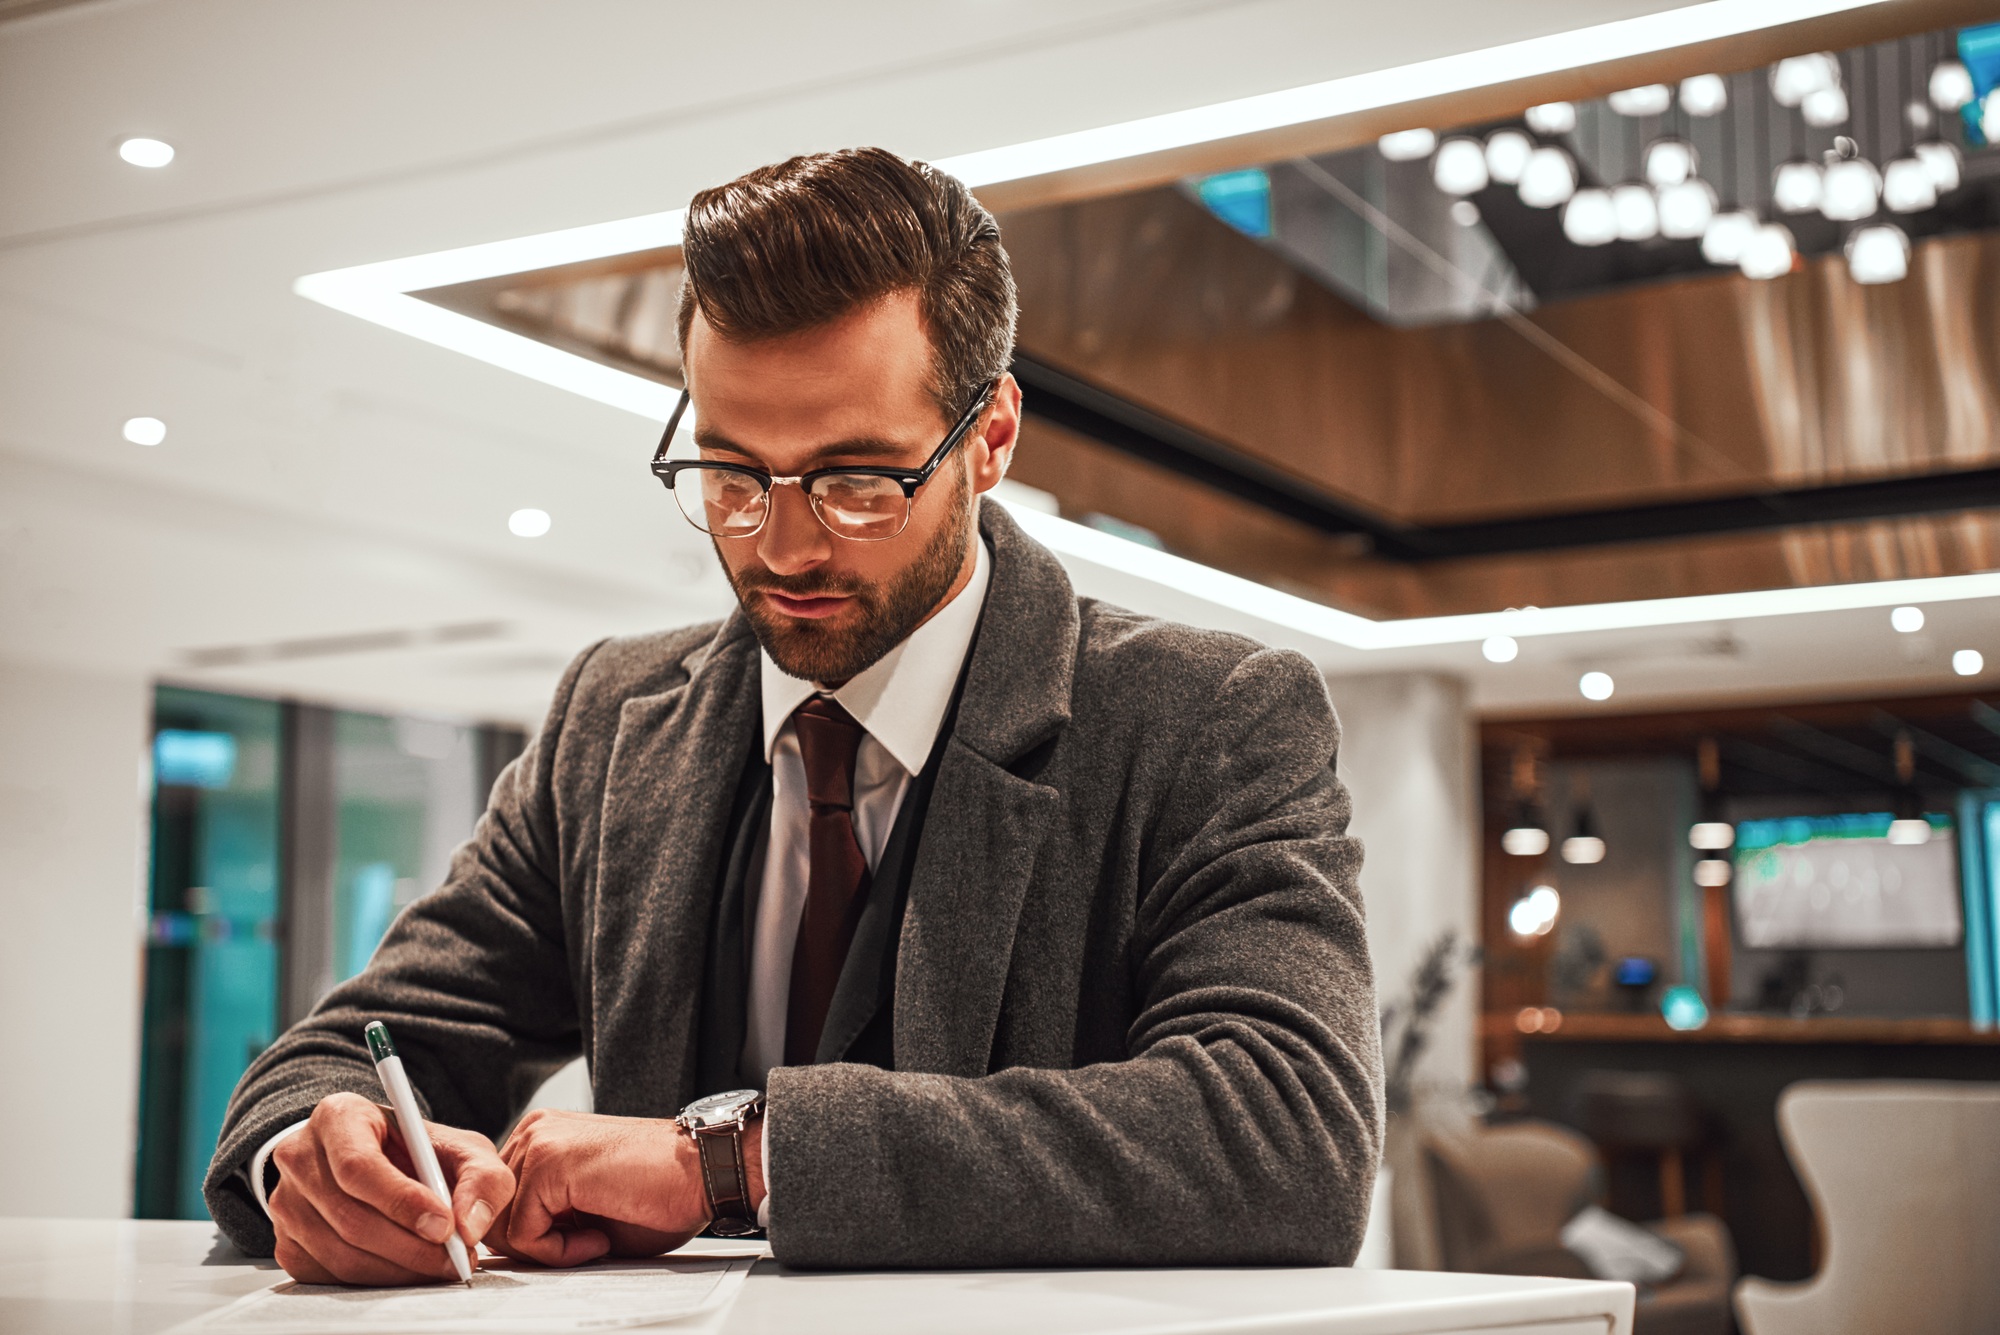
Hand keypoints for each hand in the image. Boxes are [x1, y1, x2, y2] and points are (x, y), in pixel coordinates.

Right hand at [269, 1092, 514, 1285]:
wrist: (380, 1163)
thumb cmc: (419, 1152)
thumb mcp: (462, 1148)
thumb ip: (482, 1177)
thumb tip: (469, 1224)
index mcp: (338, 1117)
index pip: (358, 1166)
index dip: (402, 1201)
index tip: (445, 1226)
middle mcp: (300, 1157)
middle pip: (351, 1217)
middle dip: (411, 1247)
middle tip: (456, 1259)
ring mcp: (286, 1203)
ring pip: (341, 1253)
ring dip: (399, 1270)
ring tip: (441, 1266)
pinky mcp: (287, 1243)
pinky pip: (330, 1275)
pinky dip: (377, 1281)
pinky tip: (409, 1270)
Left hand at [490, 1109, 763, 1266]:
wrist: (704, 1172)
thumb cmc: (659, 1192)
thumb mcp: (584, 1208)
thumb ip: (543, 1217)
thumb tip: (503, 1249)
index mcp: (542, 1137)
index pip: (500, 1203)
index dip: (532, 1238)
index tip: (577, 1241)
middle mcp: (535, 1132)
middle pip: (494, 1215)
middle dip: (535, 1245)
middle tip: (586, 1244)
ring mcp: (539, 1142)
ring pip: (502, 1226)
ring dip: (548, 1249)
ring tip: (594, 1239)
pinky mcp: (549, 1163)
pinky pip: (523, 1233)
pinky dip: (558, 1251)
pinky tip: (597, 1237)